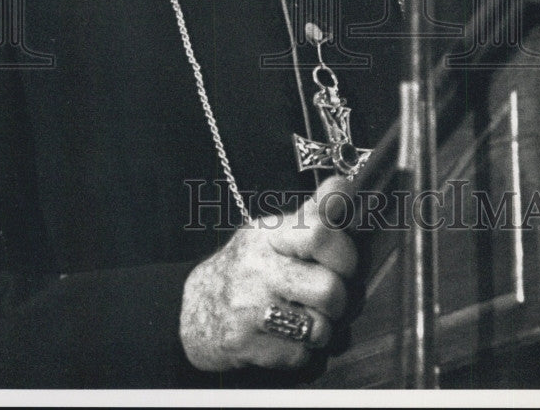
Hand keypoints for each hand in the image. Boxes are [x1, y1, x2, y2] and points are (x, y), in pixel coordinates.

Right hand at [179, 175, 357, 371]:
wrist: (194, 311)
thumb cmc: (247, 267)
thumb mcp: (272, 233)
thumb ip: (312, 213)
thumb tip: (343, 184)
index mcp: (268, 235)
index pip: (319, 234)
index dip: (344, 251)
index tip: (343, 261)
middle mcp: (257, 268)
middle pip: (329, 289)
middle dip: (340, 299)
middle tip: (327, 297)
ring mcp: (249, 308)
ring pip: (318, 327)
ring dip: (321, 329)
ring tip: (308, 318)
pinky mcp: (244, 344)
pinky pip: (299, 356)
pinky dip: (300, 352)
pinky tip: (285, 337)